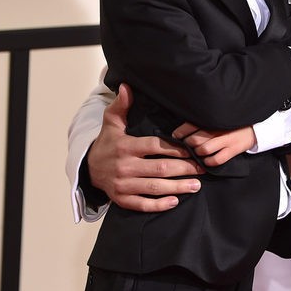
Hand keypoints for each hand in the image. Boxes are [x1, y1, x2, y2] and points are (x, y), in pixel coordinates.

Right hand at [86, 84, 204, 211]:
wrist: (88, 168)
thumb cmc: (107, 143)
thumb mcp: (111, 122)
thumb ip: (121, 105)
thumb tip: (126, 86)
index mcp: (125, 147)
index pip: (154, 147)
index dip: (174, 148)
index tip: (191, 150)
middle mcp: (124, 167)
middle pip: (159, 168)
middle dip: (183, 169)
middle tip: (202, 169)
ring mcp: (122, 185)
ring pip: (154, 188)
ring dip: (177, 187)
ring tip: (196, 185)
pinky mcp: (121, 199)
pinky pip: (142, 204)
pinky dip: (159, 205)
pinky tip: (175, 201)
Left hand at [173, 125, 255, 165]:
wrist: (254, 129)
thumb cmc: (232, 125)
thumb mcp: (218, 120)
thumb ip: (204, 122)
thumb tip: (183, 130)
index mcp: (213, 119)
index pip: (191, 125)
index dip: (180, 132)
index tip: (176, 136)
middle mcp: (218, 129)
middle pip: (195, 139)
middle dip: (188, 144)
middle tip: (186, 146)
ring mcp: (226, 140)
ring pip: (204, 149)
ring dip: (197, 153)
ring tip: (197, 153)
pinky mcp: (233, 150)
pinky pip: (216, 159)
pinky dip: (209, 162)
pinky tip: (207, 161)